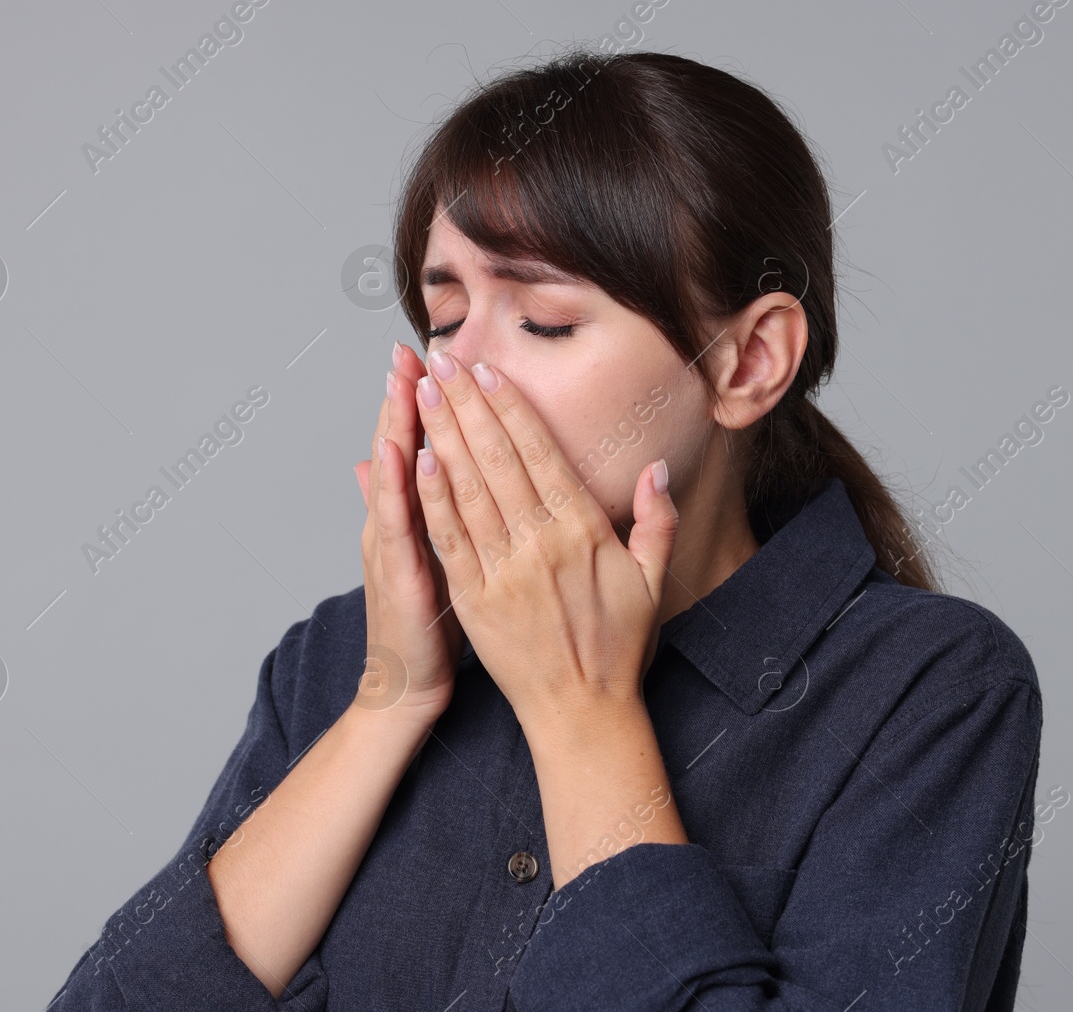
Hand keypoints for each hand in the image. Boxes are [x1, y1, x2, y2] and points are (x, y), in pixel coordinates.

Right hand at [353, 342, 464, 726]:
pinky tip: (404, 453)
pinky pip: (399, 524)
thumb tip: (394, 458)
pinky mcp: (399, 575)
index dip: (417, 398)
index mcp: (407, 512)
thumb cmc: (424, 617)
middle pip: (399, 445)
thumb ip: (412, 503)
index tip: (429, 350)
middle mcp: (392, 520)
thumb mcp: (423, 552)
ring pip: (394, 475)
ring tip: (402, 379)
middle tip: (409, 346)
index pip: (414, 442)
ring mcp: (390, 544)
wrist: (406, 681)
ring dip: (396, 425)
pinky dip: (398, 486)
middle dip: (404, 395)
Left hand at [410, 347, 678, 736]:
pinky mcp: (474, 600)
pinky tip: (416, 459)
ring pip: (468, 489)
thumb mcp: (652, 581)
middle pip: (497, 459)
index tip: (487, 369)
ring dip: (442, 435)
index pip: (540, 453)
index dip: (510, 407)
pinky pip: (449, 539)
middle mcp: (541, 544)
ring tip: (422, 392)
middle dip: (466, 404)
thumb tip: (655, 471)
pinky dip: (431, 497)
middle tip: (442, 360)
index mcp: (583, 532)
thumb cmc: (618, 647)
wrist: (582, 712)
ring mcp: (504, 572)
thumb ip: (656, 521)